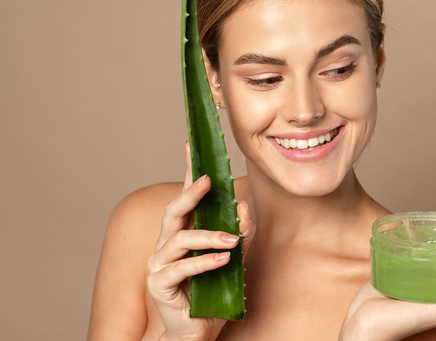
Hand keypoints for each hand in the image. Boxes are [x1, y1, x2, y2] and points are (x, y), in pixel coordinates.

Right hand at [145, 143, 254, 340]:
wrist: (196, 332)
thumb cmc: (212, 293)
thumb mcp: (232, 260)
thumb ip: (238, 234)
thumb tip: (244, 208)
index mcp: (182, 233)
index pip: (185, 196)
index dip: (188, 170)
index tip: (191, 144)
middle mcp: (166, 244)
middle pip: (174, 211)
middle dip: (190, 192)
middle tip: (209, 180)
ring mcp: (159, 264)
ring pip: (180, 240)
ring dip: (209, 237)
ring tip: (232, 240)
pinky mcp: (160, 285)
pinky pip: (182, 269)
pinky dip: (204, 263)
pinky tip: (223, 260)